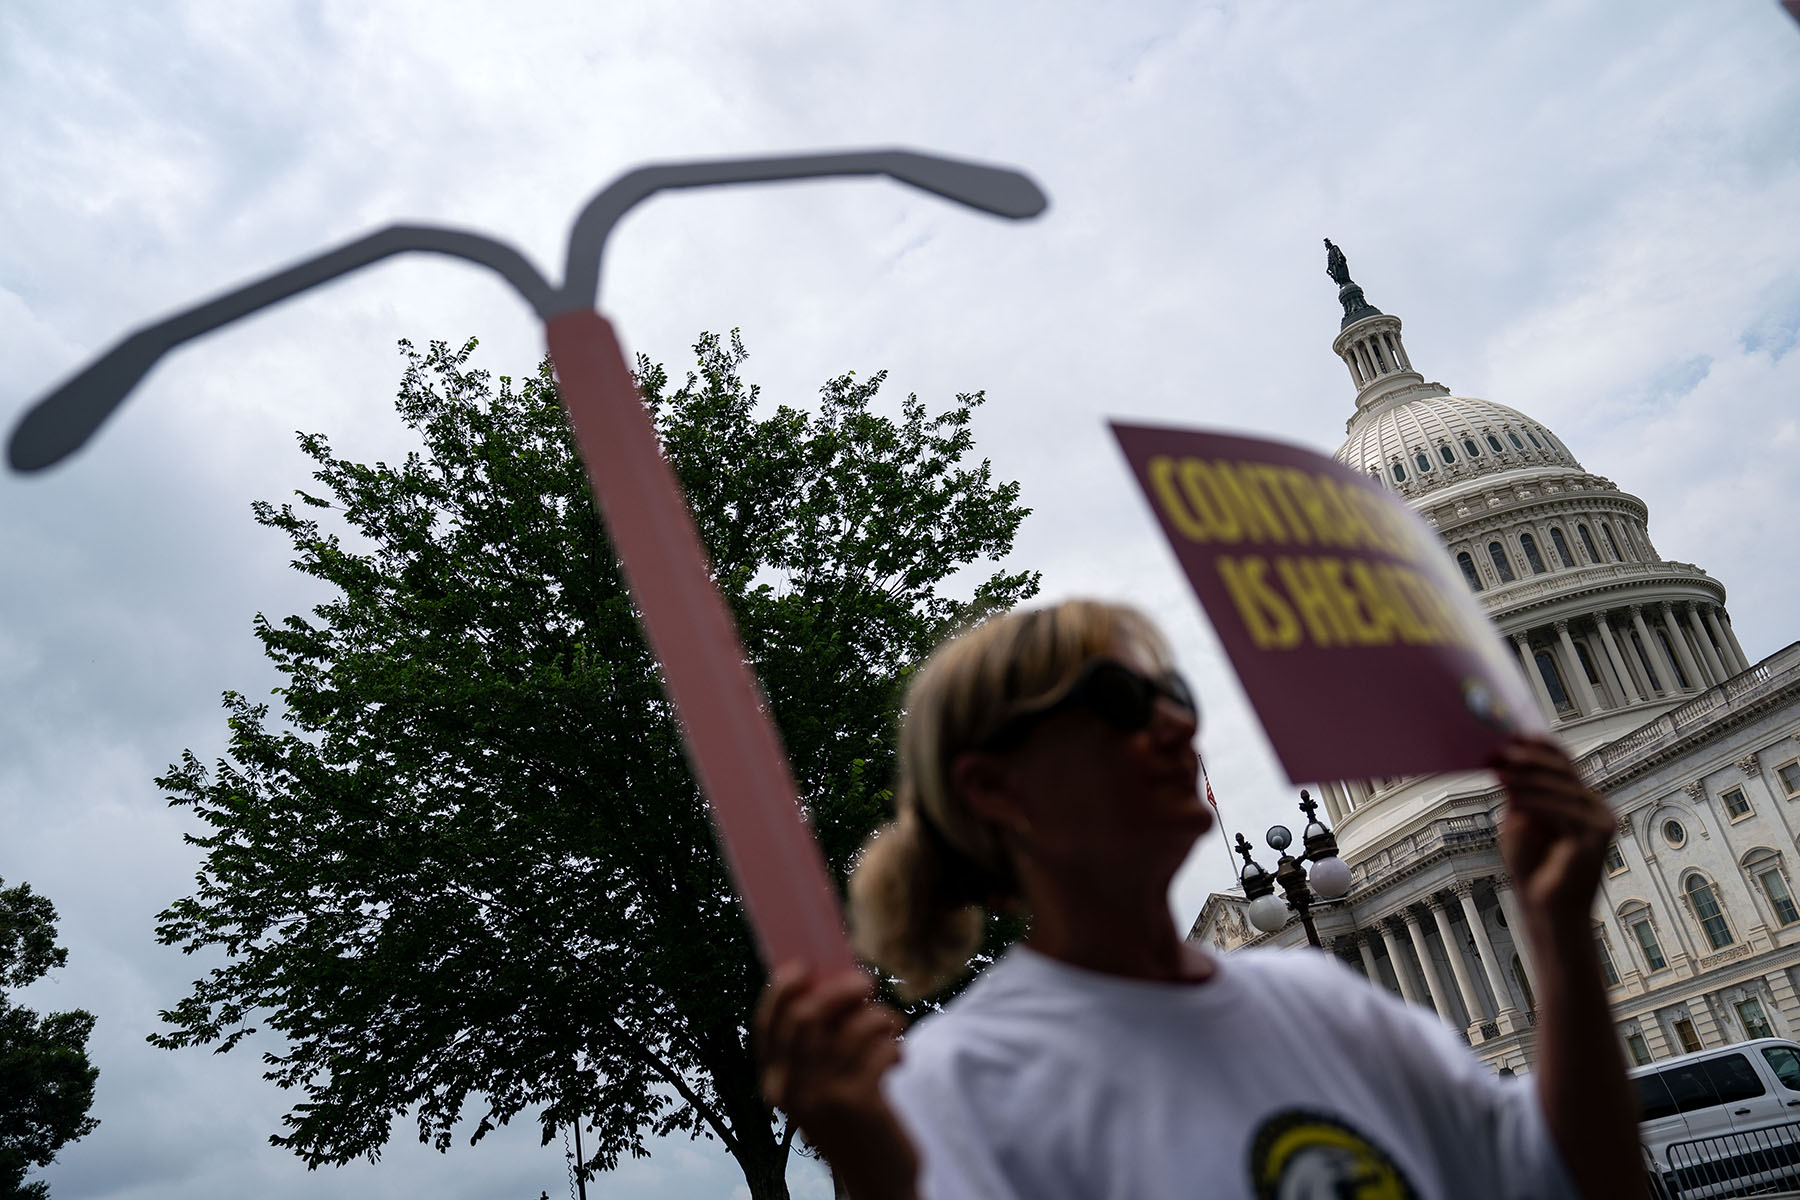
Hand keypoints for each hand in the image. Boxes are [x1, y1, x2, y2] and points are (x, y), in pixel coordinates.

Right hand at [754, 965, 917, 1199]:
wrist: (878, 1181)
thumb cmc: (854, 1122)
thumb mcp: (825, 1087)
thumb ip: (821, 1046)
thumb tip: (836, 982)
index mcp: (777, 1084)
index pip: (766, 1025)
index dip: (781, 989)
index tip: (805, 964)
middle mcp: (793, 1090)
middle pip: (806, 1017)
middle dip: (839, 989)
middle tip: (866, 981)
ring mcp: (824, 1097)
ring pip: (849, 1028)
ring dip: (878, 1016)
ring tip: (892, 1025)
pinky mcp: (859, 1102)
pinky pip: (877, 1047)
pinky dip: (893, 1042)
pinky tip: (899, 1056)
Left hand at [1492, 736, 1614, 926]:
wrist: (1546, 911)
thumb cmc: (1532, 869)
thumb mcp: (1519, 820)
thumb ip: (1518, 793)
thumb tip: (1504, 758)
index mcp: (1579, 800)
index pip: (1563, 762)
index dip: (1539, 746)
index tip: (1511, 733)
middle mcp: (1596, 808)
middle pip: (1564, 770)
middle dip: (1529, 759)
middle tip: (1500, 750)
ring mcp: (1601, 822)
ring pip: (1564, 787)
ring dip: (1528, 778)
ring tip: (1500, 772)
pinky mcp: (1598, 838)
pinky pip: (1565, 810)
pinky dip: (1537, 801)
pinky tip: (1514, 799)